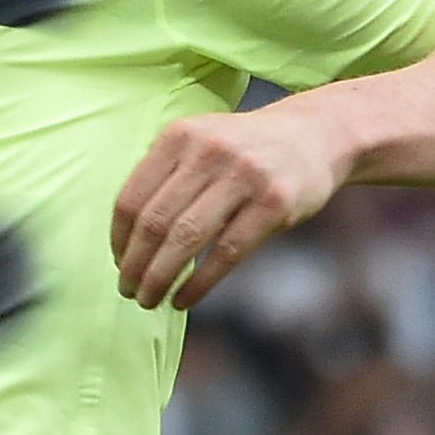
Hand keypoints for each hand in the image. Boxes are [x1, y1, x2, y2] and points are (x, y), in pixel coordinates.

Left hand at [111, 102, 350, 309]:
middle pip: (155, 222)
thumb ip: (166, 176)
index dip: (119, 239)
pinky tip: (184, 299)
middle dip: (134, 265)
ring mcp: (243, 176)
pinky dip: (198, 284)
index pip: (132, 198)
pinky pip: (226, 253)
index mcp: (180, 136)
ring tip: (150, 299)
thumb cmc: (246, 150)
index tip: (119, 262)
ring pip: (186, 239)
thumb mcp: (201, 142)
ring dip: (160, 278)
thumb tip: (126, 240)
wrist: (316, 135)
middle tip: (128, 290)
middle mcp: (208, 151)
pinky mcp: (273, 203)